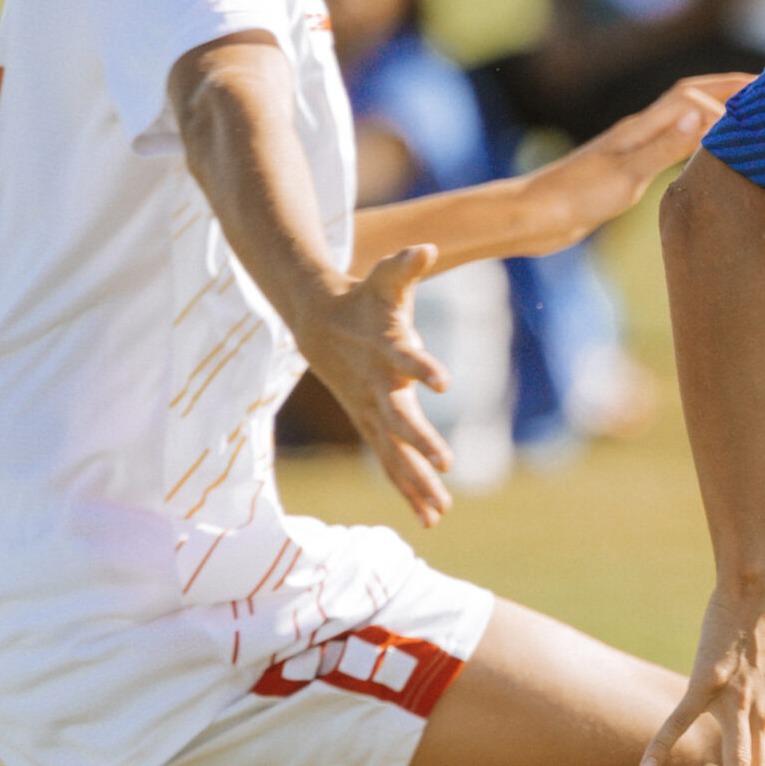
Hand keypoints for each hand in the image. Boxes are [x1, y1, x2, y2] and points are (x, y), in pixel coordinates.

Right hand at [290, 244, 454, 527]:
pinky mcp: (371, 426)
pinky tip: (430, 517)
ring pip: (394, 453)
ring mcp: (371, 412)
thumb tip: (424, 248)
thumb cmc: (363, 301)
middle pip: (400, 420)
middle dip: (422, 444)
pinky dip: (409, 490)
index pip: (407, 359)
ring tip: (440, 512)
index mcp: (387, 351)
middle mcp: (378, 388)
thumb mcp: (385, 280)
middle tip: (447, 465)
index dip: (424, 368)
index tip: (444, 382)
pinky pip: (391, 463)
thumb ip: (404, 265)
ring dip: (417, 482)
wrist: (317, 323)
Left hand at [527, 73, 749, 249]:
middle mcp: (639, 131)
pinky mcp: (627, 170)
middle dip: (729, 90)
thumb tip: (702, 114)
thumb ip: (665, 147)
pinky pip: (673, 147)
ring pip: (683, 120)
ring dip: (715, 112)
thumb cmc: (575, 197)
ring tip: (747, 117)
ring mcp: (632, 149)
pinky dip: (698, 141)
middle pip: (691, 98)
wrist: (533, 217)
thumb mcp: (625, 175)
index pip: (696, 95)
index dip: (731, 87)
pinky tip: (706, 155)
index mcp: (642, 127)